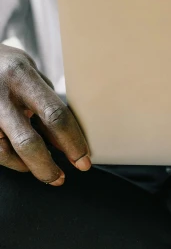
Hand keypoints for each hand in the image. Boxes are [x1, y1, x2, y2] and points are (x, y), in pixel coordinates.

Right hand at [0, 45, 90, 184]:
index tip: (84, 161)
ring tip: (45, 172)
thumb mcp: (31, 75)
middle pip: (27, 142)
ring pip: (5, 152)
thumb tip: (66, 143)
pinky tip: (24, 163)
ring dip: (28, 168)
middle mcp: (0, 94)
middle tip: (61, 179)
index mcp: (22, 77)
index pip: (54, 115)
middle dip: (47, 166)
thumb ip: (46, 105)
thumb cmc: (7, 69)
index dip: (72, 143)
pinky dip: (12, 162)